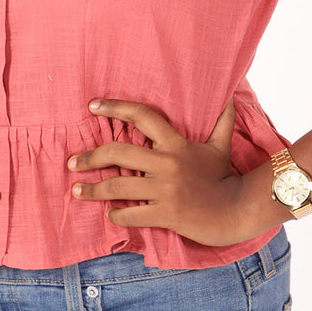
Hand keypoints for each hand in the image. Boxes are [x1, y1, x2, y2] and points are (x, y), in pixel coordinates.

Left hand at [68, 96, 272, 246]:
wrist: (239, 211)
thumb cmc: (225, 177)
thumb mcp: (221, 145)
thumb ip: (222, 120)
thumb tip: (230, 95)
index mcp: (176, 143)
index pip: (142, 116)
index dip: (115, 107)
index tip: (92, 105)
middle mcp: (167, 163)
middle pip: (118, 152)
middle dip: (90, 157)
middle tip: (72, 161)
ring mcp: (165, 190)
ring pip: (118, 186)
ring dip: (92, 189)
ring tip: (76, 191)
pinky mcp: (166, 214)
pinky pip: (131, 214)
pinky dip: (116, 214)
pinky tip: (109, 213)